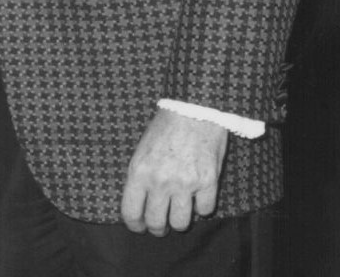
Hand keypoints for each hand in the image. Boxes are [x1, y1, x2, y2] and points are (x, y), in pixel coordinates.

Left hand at [120, 108, 228, 234]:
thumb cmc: (164, 128)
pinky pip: (205, 211)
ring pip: (181, 223)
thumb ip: (140, 177)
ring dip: (179, 221)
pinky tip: (198, 198)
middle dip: (157, 229)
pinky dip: (202, 208)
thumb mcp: (141, 151)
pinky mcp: (208, 183)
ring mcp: (185, 184)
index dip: (134, 225)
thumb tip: (139, 203)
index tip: (138, 226)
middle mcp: (160, 181)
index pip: (131, 212)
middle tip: (160, 226)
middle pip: (156, 223)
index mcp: (139, 172)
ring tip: (178, 213)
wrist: (192, 111)